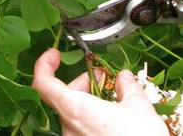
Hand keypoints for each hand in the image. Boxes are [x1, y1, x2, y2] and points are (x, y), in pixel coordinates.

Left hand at [33, 48, 168, 135]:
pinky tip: (111, 115)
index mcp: (77, 110)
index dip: (45, 65)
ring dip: (89, 97)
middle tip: (104, 77)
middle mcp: (70, 128)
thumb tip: (124, 76)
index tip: (54, 54)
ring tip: (113, 97)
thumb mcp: (138, 106)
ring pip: (72, 111)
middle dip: (83, 81)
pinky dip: (91, 114)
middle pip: (63, 95)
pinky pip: (79, 126)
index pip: (44, 85)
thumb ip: (128, 86)